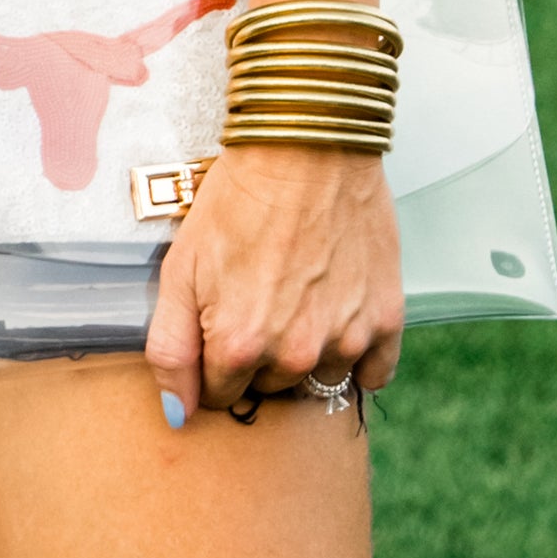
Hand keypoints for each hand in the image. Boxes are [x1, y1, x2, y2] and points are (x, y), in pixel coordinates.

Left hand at [145, 147, 402, 424]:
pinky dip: (358, 355)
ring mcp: (345, 338)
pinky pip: (374, 373)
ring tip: (298, 291)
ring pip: (318, 378)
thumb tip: (177, 414)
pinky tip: (339, 312)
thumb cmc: (240, 197)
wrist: (306, 143)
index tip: (223, 317)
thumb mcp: (180, 265)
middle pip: (269, 388)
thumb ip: (171, 348)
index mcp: (239, 346)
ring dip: (307, 351)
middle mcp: (295, 354)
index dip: (216, 358)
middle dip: (260, 354)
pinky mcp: (386, 319)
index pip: (220, 393)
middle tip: (260, 293)